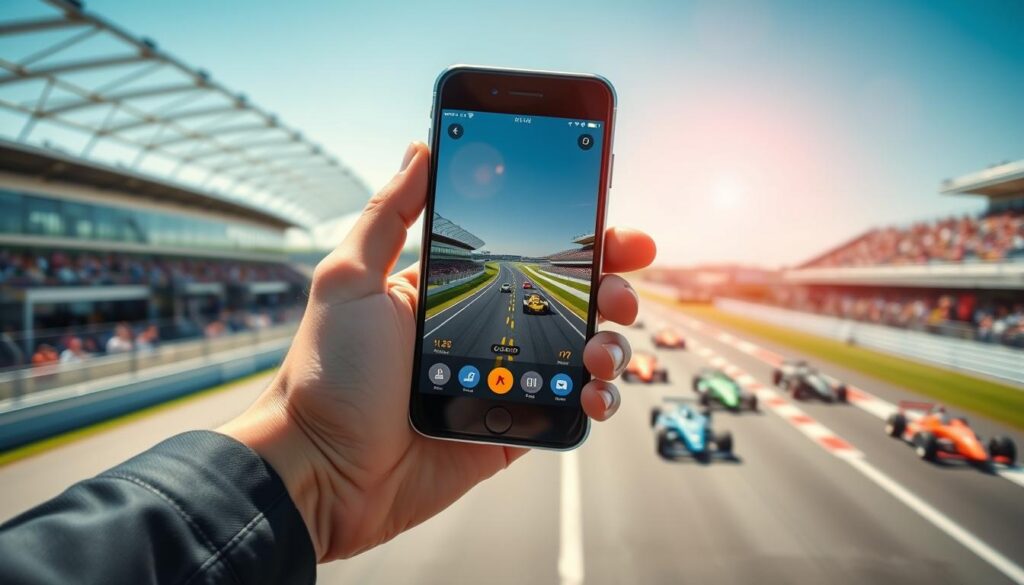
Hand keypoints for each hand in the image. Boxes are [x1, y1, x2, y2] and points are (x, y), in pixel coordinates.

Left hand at [220, 142, 655, 560]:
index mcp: (450, 290)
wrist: (321, 471)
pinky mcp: (511, 427)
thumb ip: (387, 214)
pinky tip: (595, 392)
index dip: (574, 238)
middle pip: (567, 299)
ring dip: (610, 341)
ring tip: (603, 346)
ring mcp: (502, 381)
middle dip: (609, 286)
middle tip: (619, 287)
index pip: (526, 253)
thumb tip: (421, 147)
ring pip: (580, 352)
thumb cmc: (327, 373)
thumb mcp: (349, 280)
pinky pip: (570, 408)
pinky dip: (597, 398)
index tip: (610, 225)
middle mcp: (483, 332)